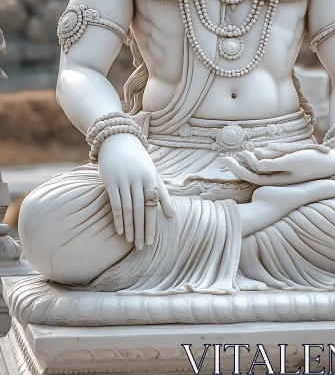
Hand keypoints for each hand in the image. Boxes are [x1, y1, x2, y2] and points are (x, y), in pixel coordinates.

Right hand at [97, 133, 173, 248]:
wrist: (118, 139)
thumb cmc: (138, 160)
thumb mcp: (153, 173)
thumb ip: (162, 193)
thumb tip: (172, 215)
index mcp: (151, 178)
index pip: (153, 206)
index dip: (152, 226)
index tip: (151, 243)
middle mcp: (138, 179)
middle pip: (140, 210)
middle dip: (141, 230)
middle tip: (141, 247)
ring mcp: (124, 179)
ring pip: (128, 208)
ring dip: (129, 227)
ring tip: (130, 242)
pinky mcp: (110, 180)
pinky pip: (115, 203)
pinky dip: (118, 218)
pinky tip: (119, 230)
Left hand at [223, 143, 334, 185]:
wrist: (328, 163)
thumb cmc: (311, 162)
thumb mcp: (293, 161)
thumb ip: (275, 163)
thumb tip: (257, 164)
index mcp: (277, 180)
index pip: (252, 176)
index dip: (238, 169)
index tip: (226, 159)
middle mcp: (277, 179)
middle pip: (252, 173)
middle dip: (238, 166)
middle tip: (223, 158)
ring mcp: (280, 175)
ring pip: (259, 169)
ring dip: (247, 162)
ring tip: (235, 155)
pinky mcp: (284, 169)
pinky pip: (267, 165)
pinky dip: (258, 158)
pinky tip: (252, 152)